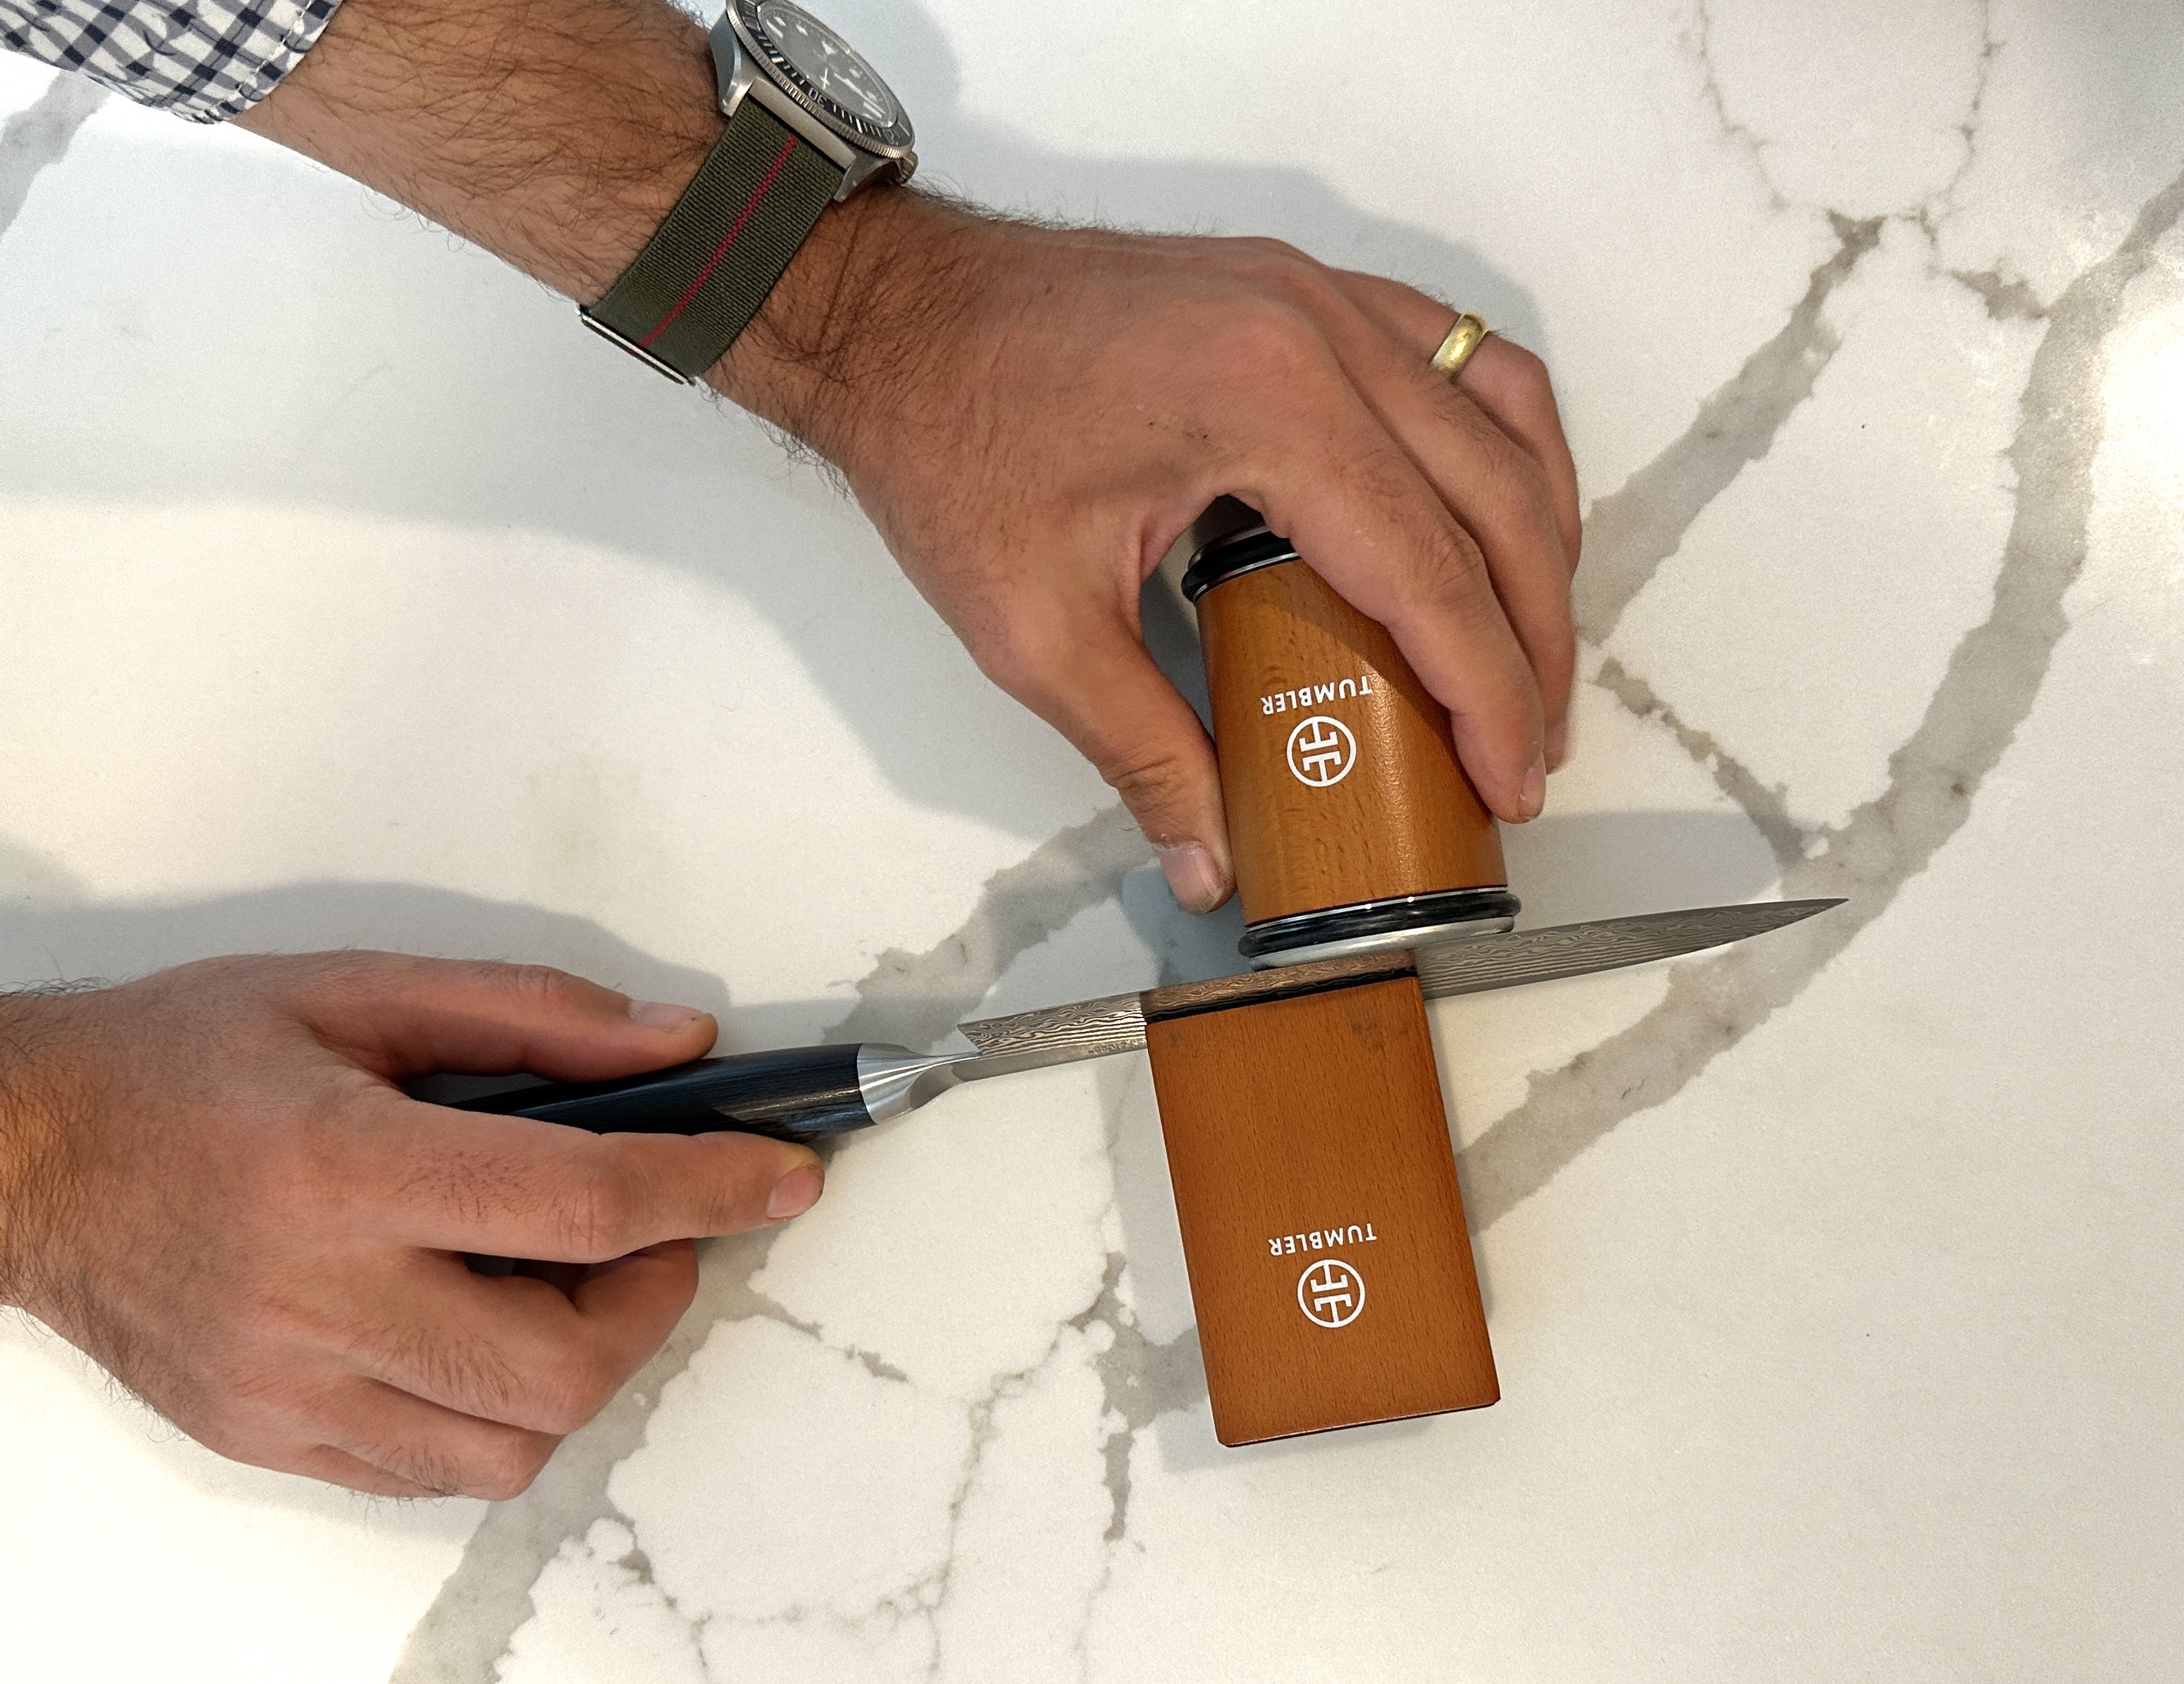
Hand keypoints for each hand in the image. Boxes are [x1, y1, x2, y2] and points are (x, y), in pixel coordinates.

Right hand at [0, 954, 821, 1497]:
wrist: (20, 1159)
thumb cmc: (179, 1063)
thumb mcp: (355, 988)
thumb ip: (532, 1016)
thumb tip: (678, 1049)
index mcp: (345, 1165)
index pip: (580, 1200)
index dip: (710, 1188)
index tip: (787, 1178)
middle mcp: (317, 1297)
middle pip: (562, 1362)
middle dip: (656, 1298)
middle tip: (655, 1230)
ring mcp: (289, 1390)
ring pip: (511, 1443)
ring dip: (585, 1364)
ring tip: (563, 1276)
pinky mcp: (269, 1439)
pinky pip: (434, 1472)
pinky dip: (498, 1411)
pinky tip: (481, 1325)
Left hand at [727, 193, 1582, 911]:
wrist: (887, 314)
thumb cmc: (943, 440)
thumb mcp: (1033, 626)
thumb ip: (1141, 749)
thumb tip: (1206, 860)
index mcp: (1270, 406)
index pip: (1429, 573)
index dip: (1487, 692)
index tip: (1512, 778)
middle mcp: (1320, 330)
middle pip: (1495, 495)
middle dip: (1535, 635)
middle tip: (1533, 741)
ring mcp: (1319, 292)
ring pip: (1504, 410)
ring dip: (1538, 533)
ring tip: (1534, 642)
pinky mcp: (1301, 284)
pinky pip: (1454, 351)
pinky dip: (1499, 438)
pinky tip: (1489, 512)